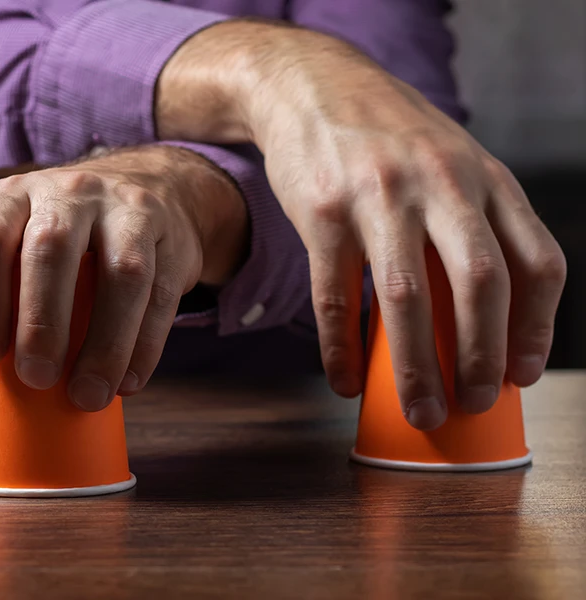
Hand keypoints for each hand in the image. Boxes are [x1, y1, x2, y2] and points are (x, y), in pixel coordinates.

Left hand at [0, 145, 246, 410]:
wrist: (143, 190)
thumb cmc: (51, 236)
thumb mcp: (0, 251)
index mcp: (13, 196)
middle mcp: (70, 191)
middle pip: (53, 247)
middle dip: (42, 321)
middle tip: (37, 380)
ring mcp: (127, 210)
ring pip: (123, 272)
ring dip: (106, 343)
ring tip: (88, 395)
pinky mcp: (172, 239)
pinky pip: (163, 294)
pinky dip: (145, 345)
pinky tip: (127, 383)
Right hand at [160, 21, 566, 428]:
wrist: (310, 85)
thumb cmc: (386, 135)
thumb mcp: (449, 161)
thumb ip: (471, 221)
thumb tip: (477, 316)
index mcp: (482, 176)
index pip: (535, 260)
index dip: (536, 327)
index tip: (523, 374)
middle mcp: (439, 183)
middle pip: (479, 283)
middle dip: (481, 355)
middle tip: (473, 402)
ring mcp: (378, 196)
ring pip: (407, 297)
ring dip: (415, 367)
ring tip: (419, 410)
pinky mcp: (322, 212)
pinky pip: (335, 294)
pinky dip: (341, 347)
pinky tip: (344, 380)